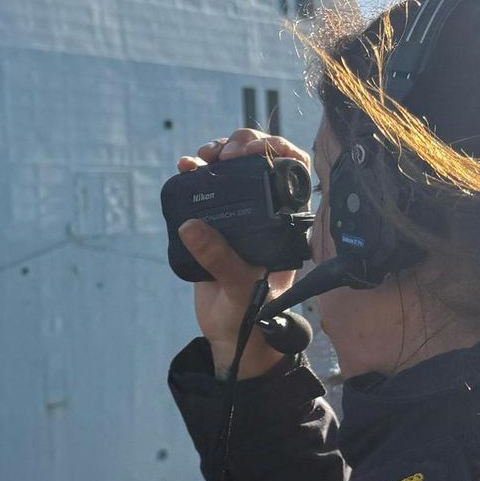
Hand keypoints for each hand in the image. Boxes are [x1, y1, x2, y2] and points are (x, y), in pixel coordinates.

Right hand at [176, 127, 311, 378]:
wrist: (231, 335)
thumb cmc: (251, 314)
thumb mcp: (241, 287)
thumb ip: (220, 259)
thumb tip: (191, 226)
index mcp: (284, 222)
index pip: (293, 169)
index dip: (277, 149)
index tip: (251, 151)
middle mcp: (265, 212)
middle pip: (259, 160)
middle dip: (241, 145)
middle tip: (224, 154)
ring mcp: (238, 215)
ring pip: (232, 168)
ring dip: (217, 153)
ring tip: (203, 156)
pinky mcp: (213, 222)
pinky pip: (206, 186)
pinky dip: (195, 171)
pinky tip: (186, 166)